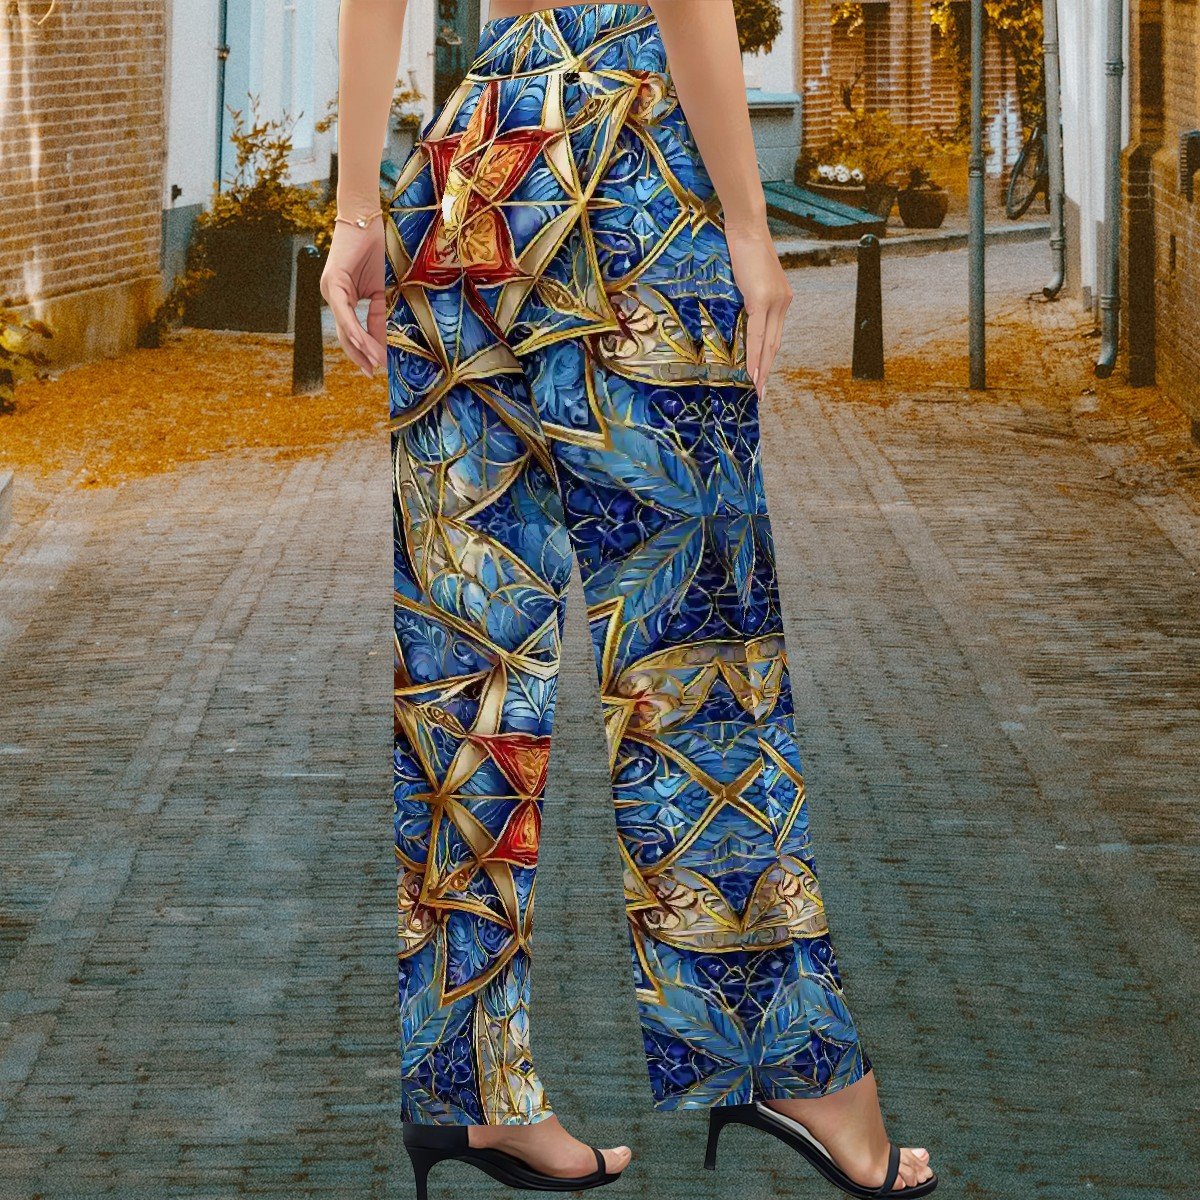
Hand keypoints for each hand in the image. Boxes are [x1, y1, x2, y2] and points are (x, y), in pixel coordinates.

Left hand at [321, 218, 387, 376]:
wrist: (365, 218)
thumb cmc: (374, 249)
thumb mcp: (381, 290)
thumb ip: (379, 315)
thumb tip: (384, 343)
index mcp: (342, 299)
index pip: (352, 332)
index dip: (364, 350)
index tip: (378, 366)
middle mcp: (332, 296)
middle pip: (345, 335)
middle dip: (359, 355)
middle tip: (373, 372)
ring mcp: (330, 289)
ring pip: (344, 327)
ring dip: (360, 347)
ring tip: (374, 363)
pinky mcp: (333, 282)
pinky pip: (344, 312)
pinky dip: (355, 328)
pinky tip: (365, 343)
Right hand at [725, 223, 792, 398]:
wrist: (747, 228)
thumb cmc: (745, 248)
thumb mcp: (749, 277)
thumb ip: (750, 296)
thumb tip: (741, 310)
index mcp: (782, 298)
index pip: (775, 334)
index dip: (768, 356)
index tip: (762, 374)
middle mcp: (783, 302)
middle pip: (774, 344)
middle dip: (767, 369)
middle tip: (760, 391)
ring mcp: (774, 301)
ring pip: (768, 343)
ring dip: (761, 368)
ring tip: (756, 387)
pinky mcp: (761, 300)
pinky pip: (756, 334)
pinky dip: (753, 354)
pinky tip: (750, 370)